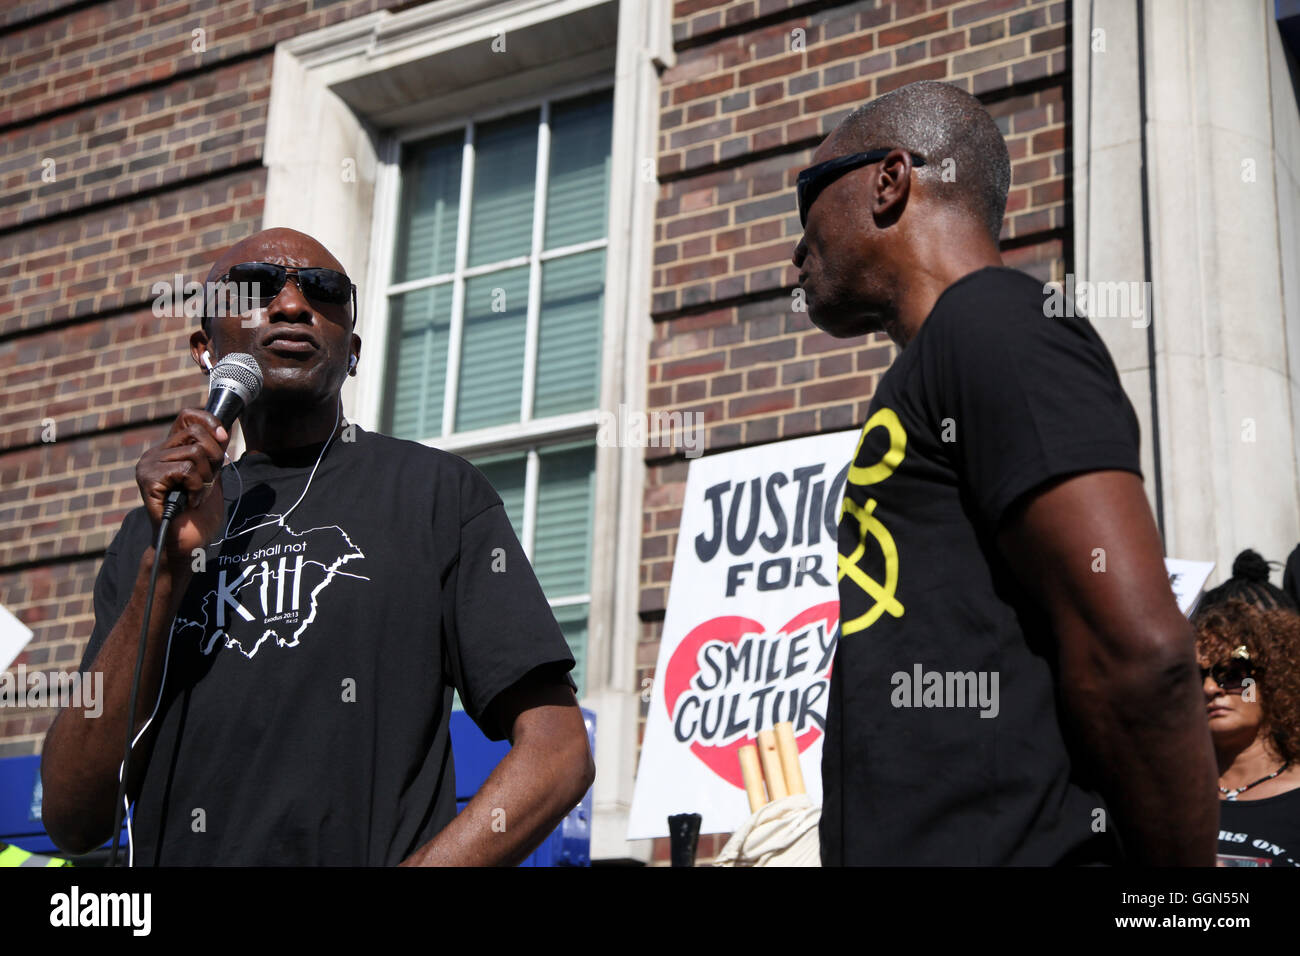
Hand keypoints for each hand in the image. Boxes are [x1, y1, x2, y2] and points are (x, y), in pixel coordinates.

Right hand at [135, 409, 229, 567]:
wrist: (188, 543)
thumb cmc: (199, 514)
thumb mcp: (212, 476)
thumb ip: (214, 453)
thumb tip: (225, 427)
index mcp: (169, 450)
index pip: (187, 416)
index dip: (209, 421)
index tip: (223, 438)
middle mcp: (155, 454)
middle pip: (197, 432)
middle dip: (214, 457)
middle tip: (207, 481)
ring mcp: (148, 466)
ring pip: (195, 453)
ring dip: (206, 478)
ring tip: (196, 495)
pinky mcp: (148, 479)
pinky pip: (186, 470)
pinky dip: (197, 488)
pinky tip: (189, 502)